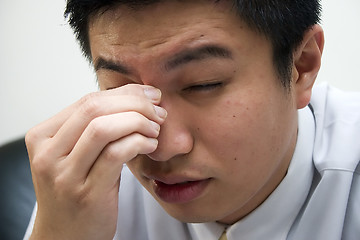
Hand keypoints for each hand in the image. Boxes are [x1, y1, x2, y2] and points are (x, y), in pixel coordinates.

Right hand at [25, 84, 166, 239]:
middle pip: (94, 108)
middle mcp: (48, 154)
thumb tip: (138, 97)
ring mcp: (64, 175)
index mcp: (43, 137)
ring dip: (138, 122)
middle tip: (158, 111)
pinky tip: (151, 145)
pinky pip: (115, 154)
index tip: (151, 95)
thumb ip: (95, 127)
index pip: (87, 100)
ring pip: (103, 128)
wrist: (66, 235)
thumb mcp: (78, 154)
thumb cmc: (78, 190)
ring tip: (155, 128)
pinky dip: (138, 142)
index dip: (125, 94)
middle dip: (134, 104)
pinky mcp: (86, 193)